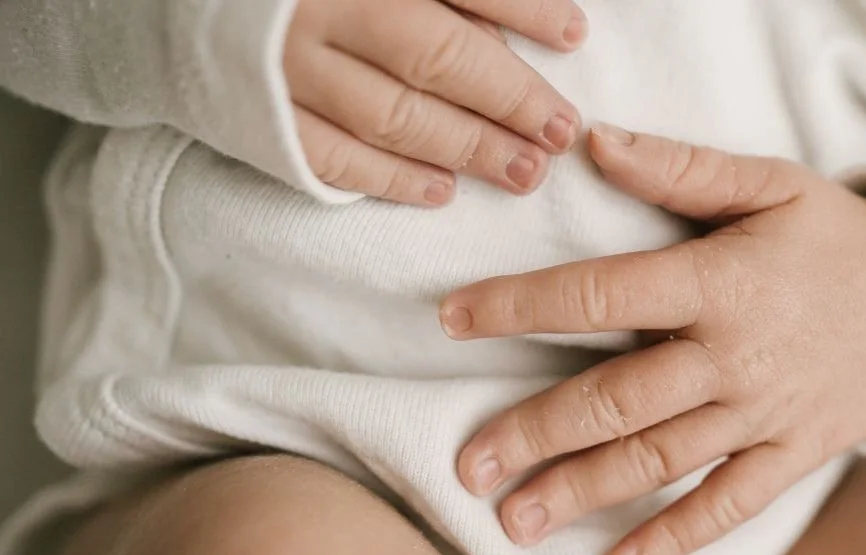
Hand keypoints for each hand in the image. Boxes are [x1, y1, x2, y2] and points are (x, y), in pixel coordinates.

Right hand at [286, 0, 587, 204]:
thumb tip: (503, 29)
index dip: (523, 8)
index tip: (574, 35)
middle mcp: (318, 12)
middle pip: (436, 58)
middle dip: (509, 99)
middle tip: (560, 130)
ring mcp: (283, 71)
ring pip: (393, 117)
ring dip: (467, 149)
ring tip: (523, 171)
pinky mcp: (258, 121)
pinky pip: (334, 160)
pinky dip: (392, 179)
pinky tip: (442, 191)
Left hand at [441, 126, 865, 554]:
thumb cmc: (837, 238)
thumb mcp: (772, 184)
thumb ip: (681, 168)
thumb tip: (594, 142)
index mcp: (720, 281)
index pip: (601, 293)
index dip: (519, 305)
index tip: (451, 319)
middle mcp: (735, 355)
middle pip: (619, 399)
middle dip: (536, 433)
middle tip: (467, 465)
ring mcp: (765, 414)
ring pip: (661, 460)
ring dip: (584, 493)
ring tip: (515, 520)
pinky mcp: (793, 455)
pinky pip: (731, 505)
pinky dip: (677, 539)